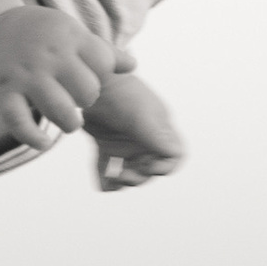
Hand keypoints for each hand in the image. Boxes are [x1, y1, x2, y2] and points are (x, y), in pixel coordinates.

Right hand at [0, 6, 107, 149]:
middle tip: (74, 100)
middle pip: (87, 92)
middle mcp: (49, 55)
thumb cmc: (37, 33)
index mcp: (69, 37)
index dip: (100, 76)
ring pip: (61, 112)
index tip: (87, 77)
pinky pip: (20, 124)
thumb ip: (100, 50)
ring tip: (67, 122)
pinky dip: (33, 138)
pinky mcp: (1, 91)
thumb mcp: (69, 31)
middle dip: (86, 101)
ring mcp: (24, 74)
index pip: (103, 65)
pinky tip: (43, 143)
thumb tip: (132, 66)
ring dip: (69, 124)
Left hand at [87, 67, 185, 189]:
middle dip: (140, 176)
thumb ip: (157, 135)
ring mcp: (124, 143)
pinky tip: (103, 184)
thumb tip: (174, 155)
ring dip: (124, 180)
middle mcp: (145, 139)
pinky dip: (106, 179)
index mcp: (160, 131)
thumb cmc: (121, 94)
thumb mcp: (141, 115)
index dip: (166, 167)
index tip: (151, 168)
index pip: (174, 157)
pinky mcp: (105, 144)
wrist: (92, 81)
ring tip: (113, 177)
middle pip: (149, 169)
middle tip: (124, 175)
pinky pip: (107, 168)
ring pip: (129, 171)